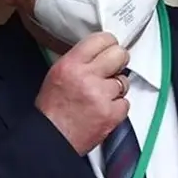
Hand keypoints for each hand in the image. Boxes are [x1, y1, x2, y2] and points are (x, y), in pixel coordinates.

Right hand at [35, 32, 129, 154]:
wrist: (52, 138)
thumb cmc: (53, 109)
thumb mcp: (57, 73)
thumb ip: (79, 59)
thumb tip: (101, 51)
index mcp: (71, 64)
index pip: (101, 39)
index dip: (109, 43)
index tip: (110, 47)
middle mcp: (88, 77)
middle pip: (119, 54)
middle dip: (118, 60)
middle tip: (113, 68)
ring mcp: (102, 96)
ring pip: (124, 81)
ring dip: (116, 88)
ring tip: (101, 96)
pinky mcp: (112, 114)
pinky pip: (125, 102)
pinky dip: (117, 107)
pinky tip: (104, 109)